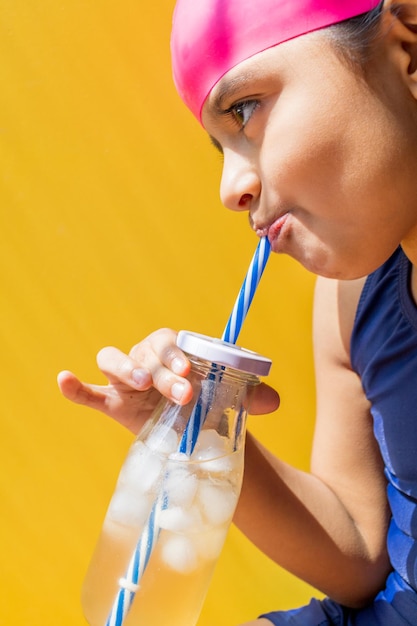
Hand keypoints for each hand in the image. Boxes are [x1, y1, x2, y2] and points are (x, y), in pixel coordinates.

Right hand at [57, 328, 279, 433]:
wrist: (192, 428)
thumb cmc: (209, 404)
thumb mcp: (230, 400)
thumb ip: (251, 397)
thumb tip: (275, 400)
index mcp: (174, 350)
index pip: (168, 341)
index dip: (175, 352)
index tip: (189, 372)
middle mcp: (147, 358)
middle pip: (144, 352)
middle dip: (162, 371)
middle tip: (183, 395)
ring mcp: (127, 381)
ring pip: (113, 360)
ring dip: (124, 367)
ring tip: (139, 383)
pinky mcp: (113, 403)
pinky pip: (90, 392)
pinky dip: (76, 386)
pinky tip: (64, 380)